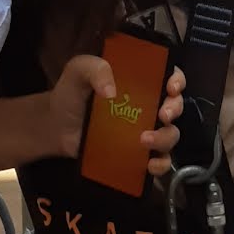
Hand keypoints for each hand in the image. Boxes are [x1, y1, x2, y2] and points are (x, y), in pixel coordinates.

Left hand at [46, 55, 184, 176]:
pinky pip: (159, 160)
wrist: (56, 128)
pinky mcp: (137, 154)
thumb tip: (111, 91)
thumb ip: (94, 68)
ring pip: (170, 134)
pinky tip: (149, 165)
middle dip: (175, 109)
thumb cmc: (71, 94)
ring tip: (145, 140)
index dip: (177, 80)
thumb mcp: (79, 70)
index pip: (169, 75)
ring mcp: (144, 131)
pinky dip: (160, 164)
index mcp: (139, 82)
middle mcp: (147, 105)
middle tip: (162, 115)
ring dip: (165, 138)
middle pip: (175, 106)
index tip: (171, 88)